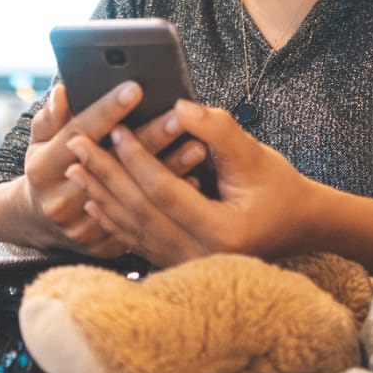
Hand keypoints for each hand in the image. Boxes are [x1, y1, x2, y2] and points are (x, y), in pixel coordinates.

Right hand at [18, 83, 205, 258]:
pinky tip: (195, 182)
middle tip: (179, 117)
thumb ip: (51, 117)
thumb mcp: (40, 140)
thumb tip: (63, 92)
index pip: (80, 132)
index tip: (134, 89)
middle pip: (113, 165)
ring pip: (134, 196)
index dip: (107, 110)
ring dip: (169, 170)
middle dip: (150, 139)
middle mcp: (61, 201)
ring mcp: (83, 228)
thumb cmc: (48, 168)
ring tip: (198, 147)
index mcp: (43, 169)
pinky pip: (144, 221)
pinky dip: (170, 202)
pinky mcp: (103, 246)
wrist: (42, 221)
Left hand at [64, 99, 318, 265]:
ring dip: (101, 196)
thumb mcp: (255, 155)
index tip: (114, 129)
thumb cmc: (279, 187)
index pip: (163, 191)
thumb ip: (218, 130)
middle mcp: (201, 255)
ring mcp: (189, 265)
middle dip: (105, 175)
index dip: (137, 159)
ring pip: (134, 229)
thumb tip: (179, 107)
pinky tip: (93, 201)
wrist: (298, 225)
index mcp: (221, 232)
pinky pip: (139, 242)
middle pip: (140, 212)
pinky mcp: (181, 264)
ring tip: (75, 168)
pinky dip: (114, 220)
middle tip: (76, 143)